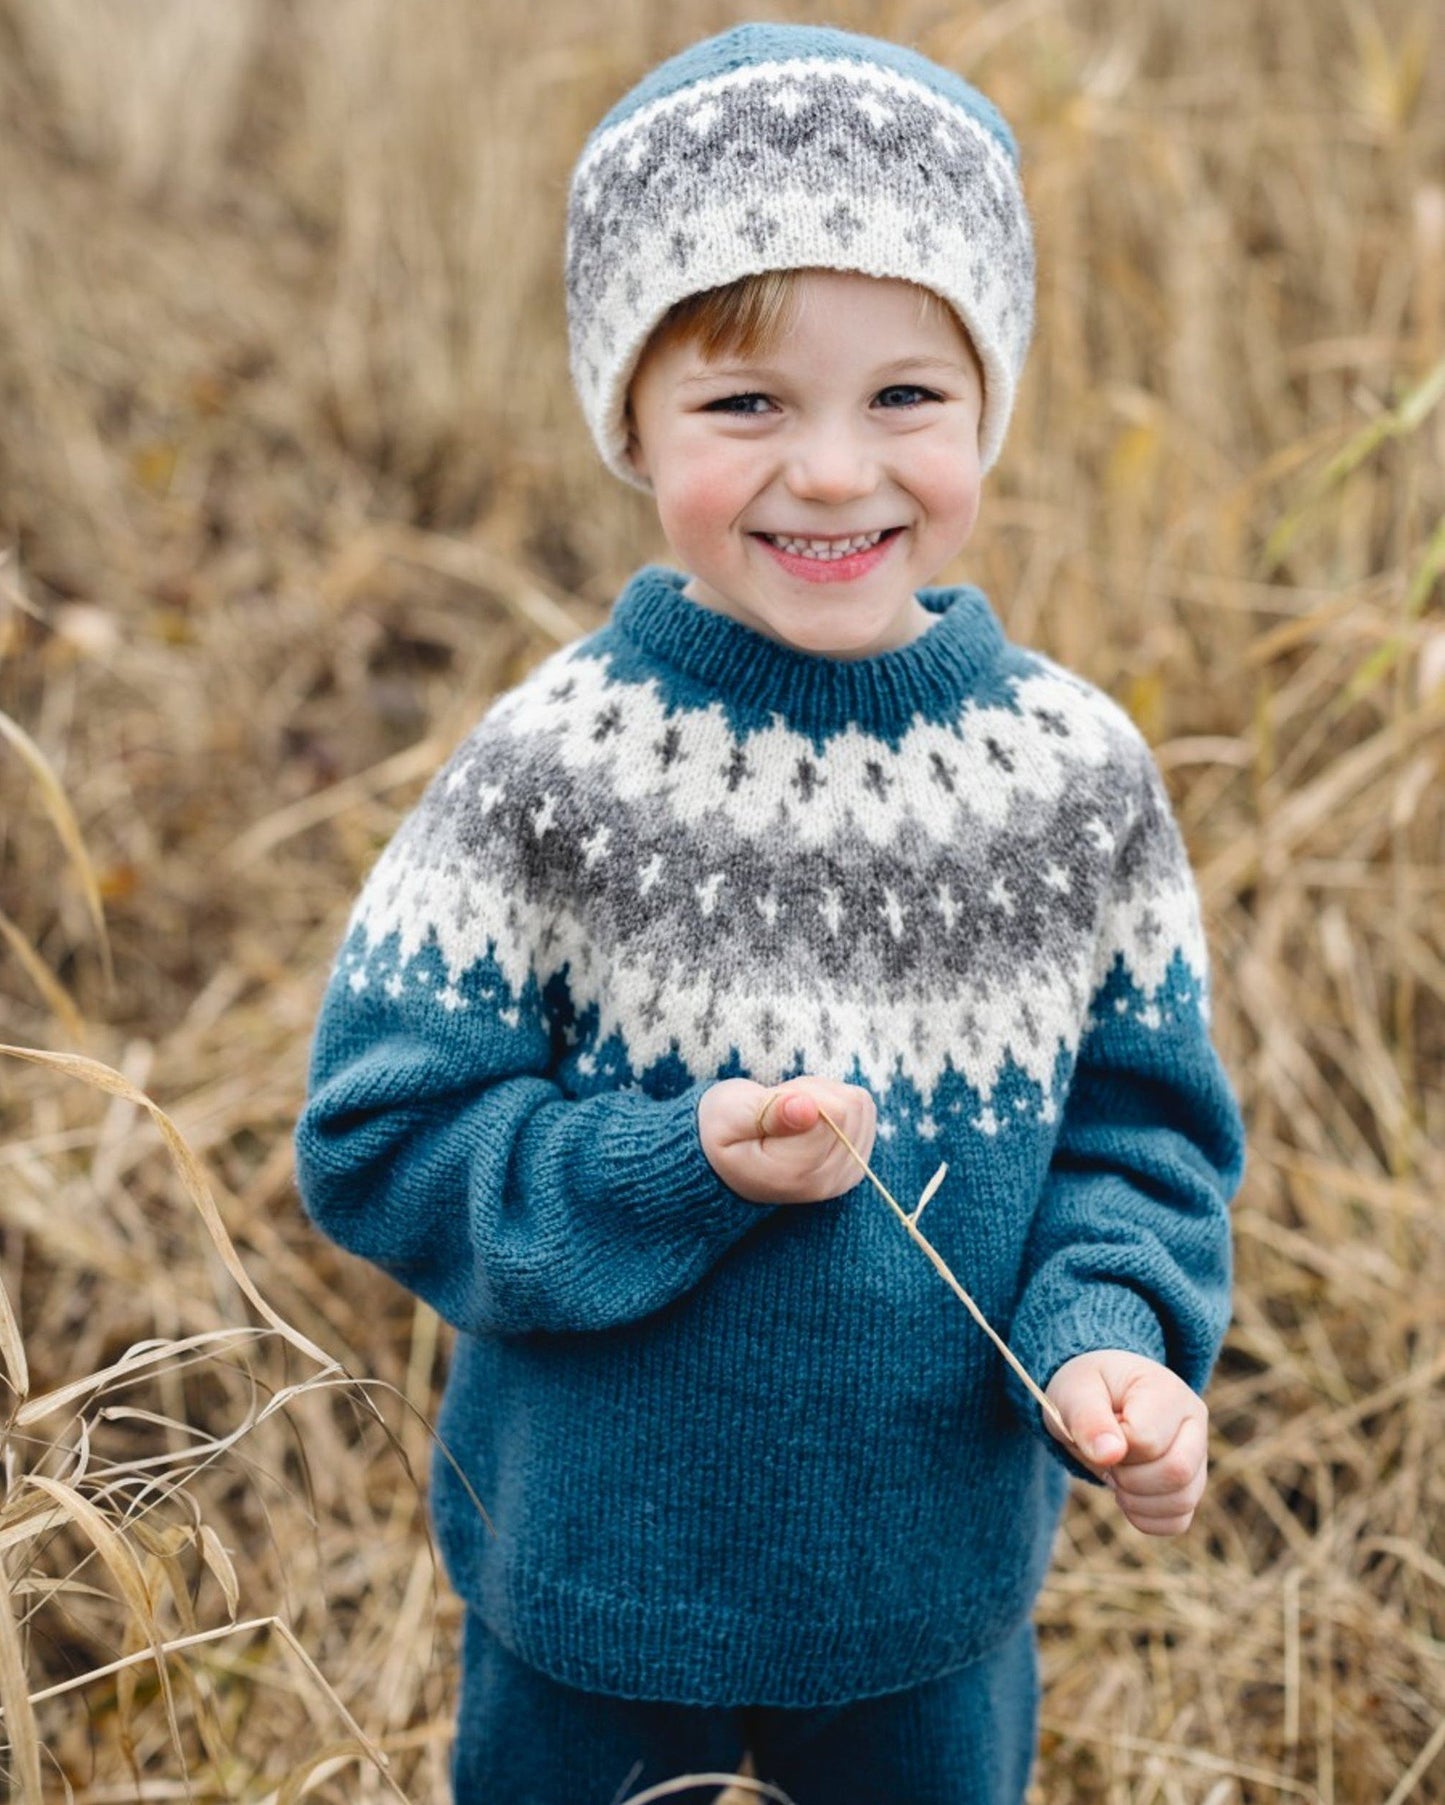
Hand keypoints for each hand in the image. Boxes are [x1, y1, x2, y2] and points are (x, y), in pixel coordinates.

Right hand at [697, 1076, 875, 1205]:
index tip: (773, 1104)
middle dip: (817, 1093)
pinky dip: (838, 1104)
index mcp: (797, 1173)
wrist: (723, 1164)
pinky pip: (865, 1113)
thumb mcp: (728, 1116)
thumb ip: (767, 1112)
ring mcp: (846, 1176)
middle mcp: (829, 1181)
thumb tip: (808, 1107)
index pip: (837, 1110)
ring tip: (792, 1113)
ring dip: (827, 1096)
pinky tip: (809, 1119)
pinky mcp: (855, 1164)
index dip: (804, 1092)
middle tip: (781, 1108)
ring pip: (861, 1105)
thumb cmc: (722, 1132)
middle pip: (852, 1107)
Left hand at [1044, 1350, 1208, 1536]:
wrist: (1095, 1398)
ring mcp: (1198, 1455)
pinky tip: (1126, 1495)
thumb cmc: (1086, 1391)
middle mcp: (1194, 1421)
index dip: (1113, 1448)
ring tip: (1115, 1474)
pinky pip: (1178, 1521)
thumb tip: (1110, 1453)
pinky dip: (1145, 1518)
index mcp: (1167, 1390)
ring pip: (1183, 1500)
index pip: (1148, 1440)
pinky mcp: (1192, 1485)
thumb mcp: (1075, 1393)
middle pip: (1177, 1471)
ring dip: (1135, 1500)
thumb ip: (1087, 1419)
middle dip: (1129, 1477)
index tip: (1098, 1432)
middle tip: (1106, 1460)